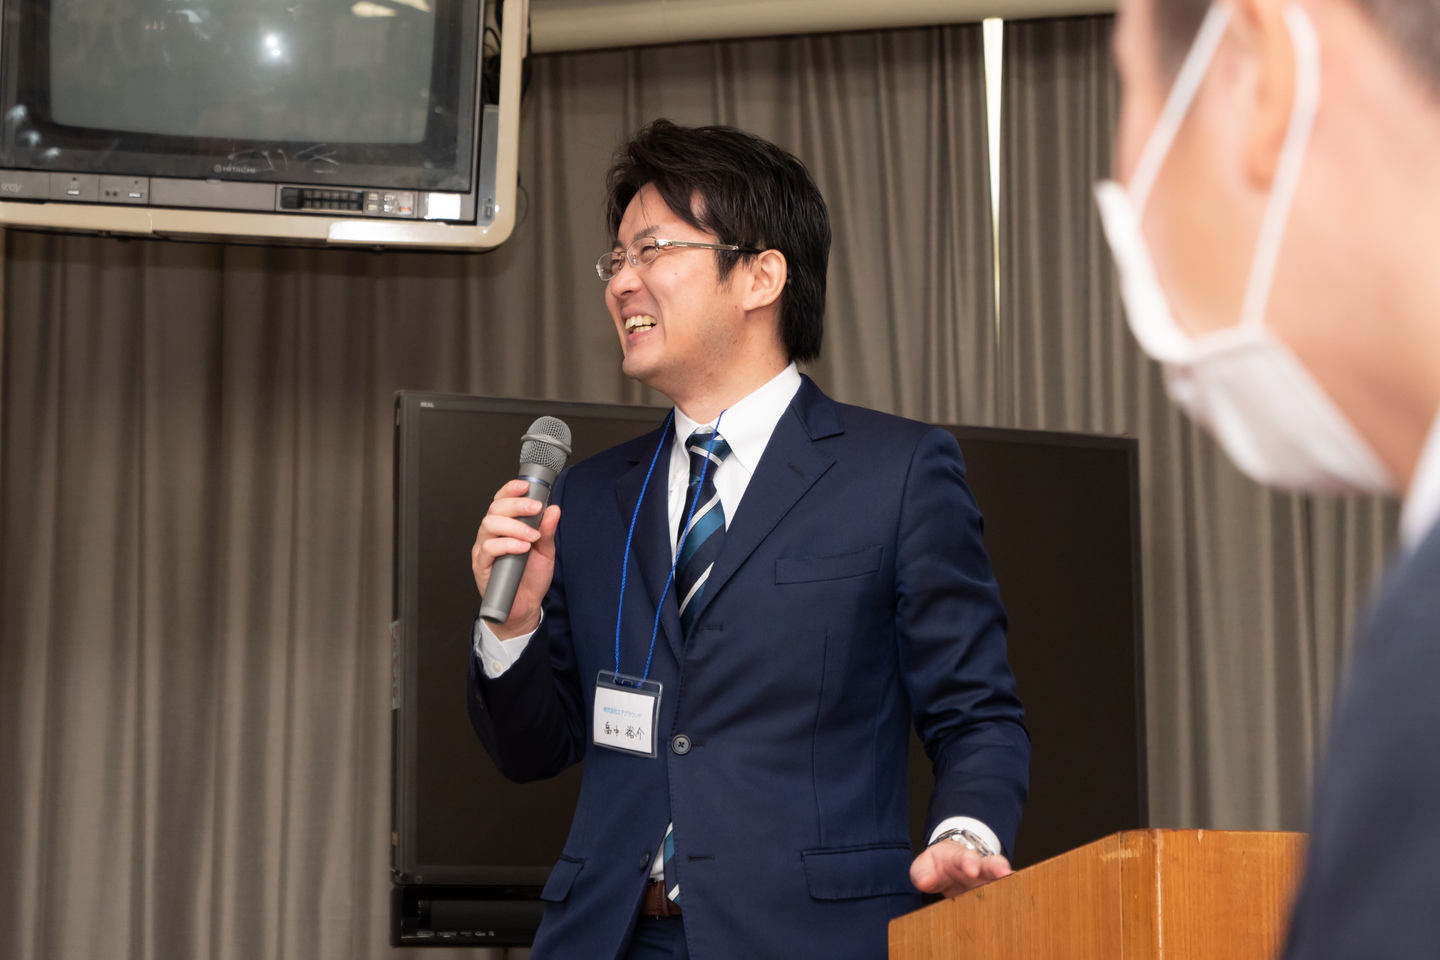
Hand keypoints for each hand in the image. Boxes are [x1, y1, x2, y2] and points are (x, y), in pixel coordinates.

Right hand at [471, 479, 561, 639]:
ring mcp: (484, 549)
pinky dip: (507, 545)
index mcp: (504, 526)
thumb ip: (547, 530)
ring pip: (489, 525)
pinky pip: (489, 548)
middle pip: (495, 509)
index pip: (502, 500)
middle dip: (516, 505)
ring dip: (513, 526)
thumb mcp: (545, 551)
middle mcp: (491, 534)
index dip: (511, 489)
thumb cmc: (531, 577)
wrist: (526, 606)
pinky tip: (522, 548)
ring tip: (532, 536)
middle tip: (535, 509)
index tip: (526, 486)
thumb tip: (554, 509)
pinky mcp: (481, 566)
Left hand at [910, 841, 1012, 897]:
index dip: (969, 863)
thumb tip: (925, 882)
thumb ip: (922, 873)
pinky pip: (1001, 895)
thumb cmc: (936, 865)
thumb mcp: (924, 865)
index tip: (972, 870)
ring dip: (1006, 883)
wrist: (948, 865)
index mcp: (957, 858)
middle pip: (989, 864)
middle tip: (1004, 872)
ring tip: (1014, 886)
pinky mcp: (991, 894)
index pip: (964, 858)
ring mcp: (986, 881)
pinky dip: (1008, 899)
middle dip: (996, 868)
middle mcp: (977, 867)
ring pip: (999, 879)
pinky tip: (1015, 906)